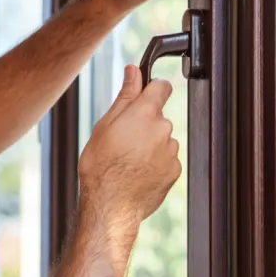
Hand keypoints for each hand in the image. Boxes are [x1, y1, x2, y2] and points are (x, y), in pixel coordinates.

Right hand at [78, 65, 180, 232]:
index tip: (143, 98)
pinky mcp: (175, 170)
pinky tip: (136, 172)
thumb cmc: (101, 166)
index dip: (151, 90)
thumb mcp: (105, 126)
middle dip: (143, 124)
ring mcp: (171, 151)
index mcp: (144, 113)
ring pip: (161, 139)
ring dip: (149, 145)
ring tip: (127, 161)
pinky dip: (154, 163)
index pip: (161, 87)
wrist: (110, 204)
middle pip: (157, 117)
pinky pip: (166, 159)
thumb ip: (125, 96)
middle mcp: (163, 129)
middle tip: (121, 141)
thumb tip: (133, 72)